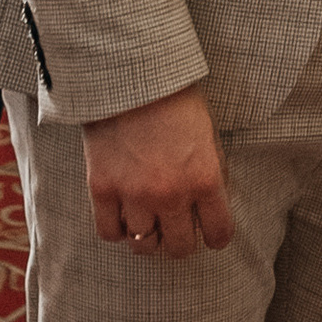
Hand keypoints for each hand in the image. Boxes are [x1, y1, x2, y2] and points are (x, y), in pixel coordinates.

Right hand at [81, 80, 233, 259]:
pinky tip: (123, 216)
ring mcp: (134, 195)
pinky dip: (117, 230)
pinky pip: (109, 232)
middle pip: (180, 248)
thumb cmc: (174, 98)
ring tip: (148, 223)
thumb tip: (215, 204)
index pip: (219, 234)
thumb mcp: (208, 134)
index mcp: (205, 179)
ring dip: (149, 237)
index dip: (216, 235)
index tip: (210, 232)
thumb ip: (213, 173)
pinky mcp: (102, 189)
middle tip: (177, 229)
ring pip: (144, 245)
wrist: (130, 74)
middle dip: (181, 241)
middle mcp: (171, 194)